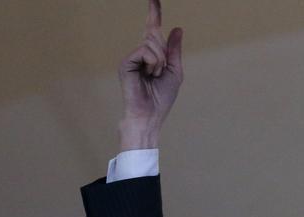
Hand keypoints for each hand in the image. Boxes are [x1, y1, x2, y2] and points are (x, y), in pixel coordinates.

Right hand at [118, 0, 183, 149]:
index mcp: (151, 55)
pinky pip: (146, 51)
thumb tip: (176, 28)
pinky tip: (148, 76)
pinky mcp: (126, 62)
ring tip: (153, 77)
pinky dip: (153, 63)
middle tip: (159, 73)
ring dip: (160, 61)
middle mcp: (140, 54)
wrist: (150, 115)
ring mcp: (132, 57)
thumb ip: (174, 50)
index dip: (154, 13)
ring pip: (152, 43)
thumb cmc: (161, 98)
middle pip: (155, 35)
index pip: (152, 29)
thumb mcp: (175, 71)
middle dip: (164, 54)